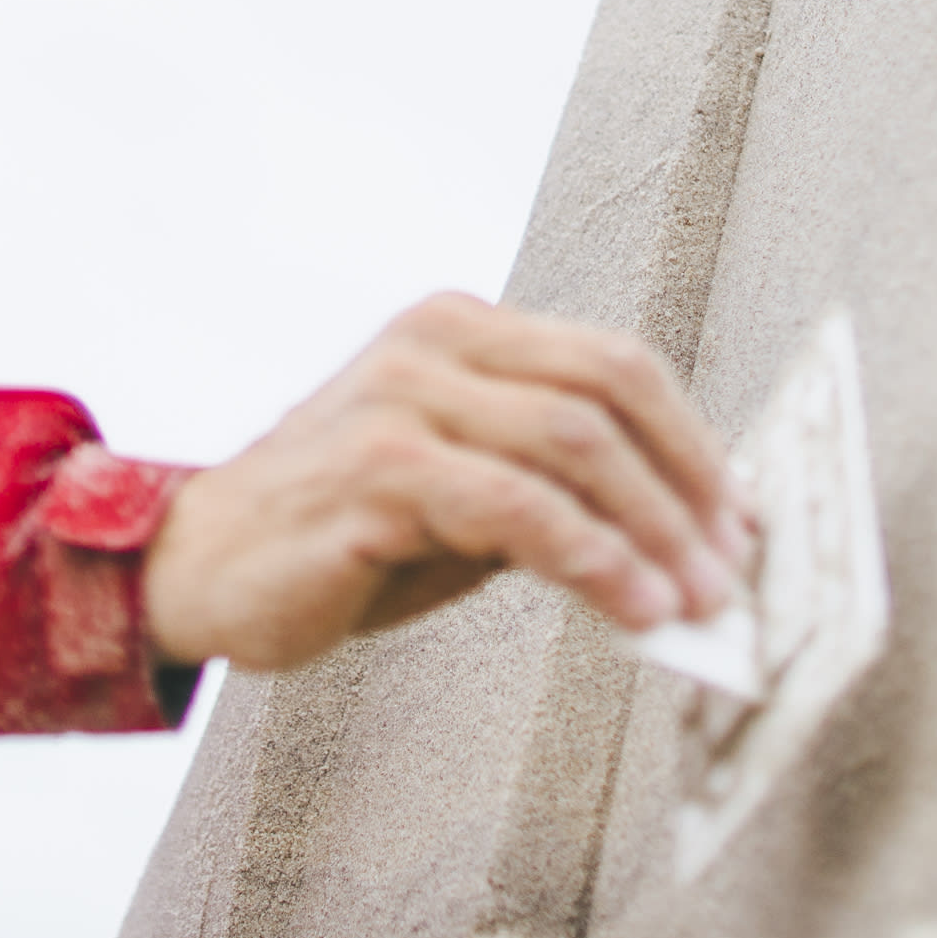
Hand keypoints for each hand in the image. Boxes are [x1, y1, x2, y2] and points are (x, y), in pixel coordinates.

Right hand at [140, 292, 744, 675]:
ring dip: (651, 532)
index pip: (612, 362)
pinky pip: (515, 507)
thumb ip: (551, 489)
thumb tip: (678, 538)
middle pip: (608, 390)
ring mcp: (402, 400)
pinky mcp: (377, 471)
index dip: (692, 441)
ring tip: (688, 605)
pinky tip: (625, 606)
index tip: (738, 520)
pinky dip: (591, 559)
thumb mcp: (460, 493)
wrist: (198, 568)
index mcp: (460, 331)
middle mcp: (433, 347)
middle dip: (688, 486)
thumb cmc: (336, 536)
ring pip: (574, 445)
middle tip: (728, 570)